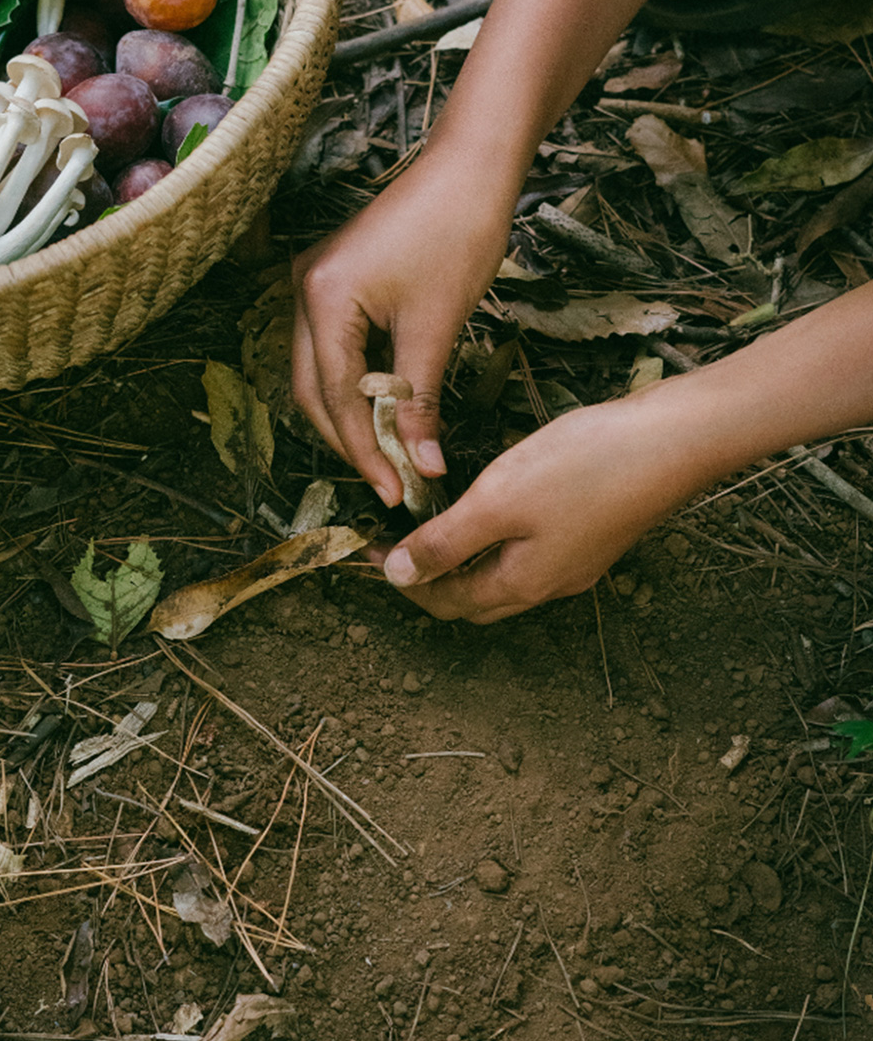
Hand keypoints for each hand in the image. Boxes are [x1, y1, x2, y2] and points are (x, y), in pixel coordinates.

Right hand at [292, 157, 512, 505]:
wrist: (470, 165)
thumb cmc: (459, 230)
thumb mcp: (438, 326)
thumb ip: (420, 402)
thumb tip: (422, 465)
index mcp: (323, 299)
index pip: (336, 397)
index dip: (364, 451)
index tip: (395, 490)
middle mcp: (302, 290)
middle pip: (312, 390)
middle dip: (348, 440)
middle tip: (389, 481)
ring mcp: (312, 282)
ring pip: (318, 372)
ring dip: (349, 414)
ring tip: (389, 452)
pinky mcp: (331, 279)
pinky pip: (330, 346)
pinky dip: (354, 381)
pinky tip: (384, 406)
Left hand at [371, 389, 699, 622]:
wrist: (675, 439)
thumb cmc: (584, 466)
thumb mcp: (497, 502)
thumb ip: (446, 542)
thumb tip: (397, 576)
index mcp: (521, 583)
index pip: (445, 601)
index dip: (402, 580)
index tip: (365, 551)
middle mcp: (548, 583)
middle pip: (473, 597)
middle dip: (428, 578)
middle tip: (391, 545)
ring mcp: (574, 560)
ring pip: (502, 576)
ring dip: (461, 560)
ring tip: (430, 527)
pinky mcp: (591, 531)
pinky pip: (527, 553)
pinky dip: (493, 542)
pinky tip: (486, 511)